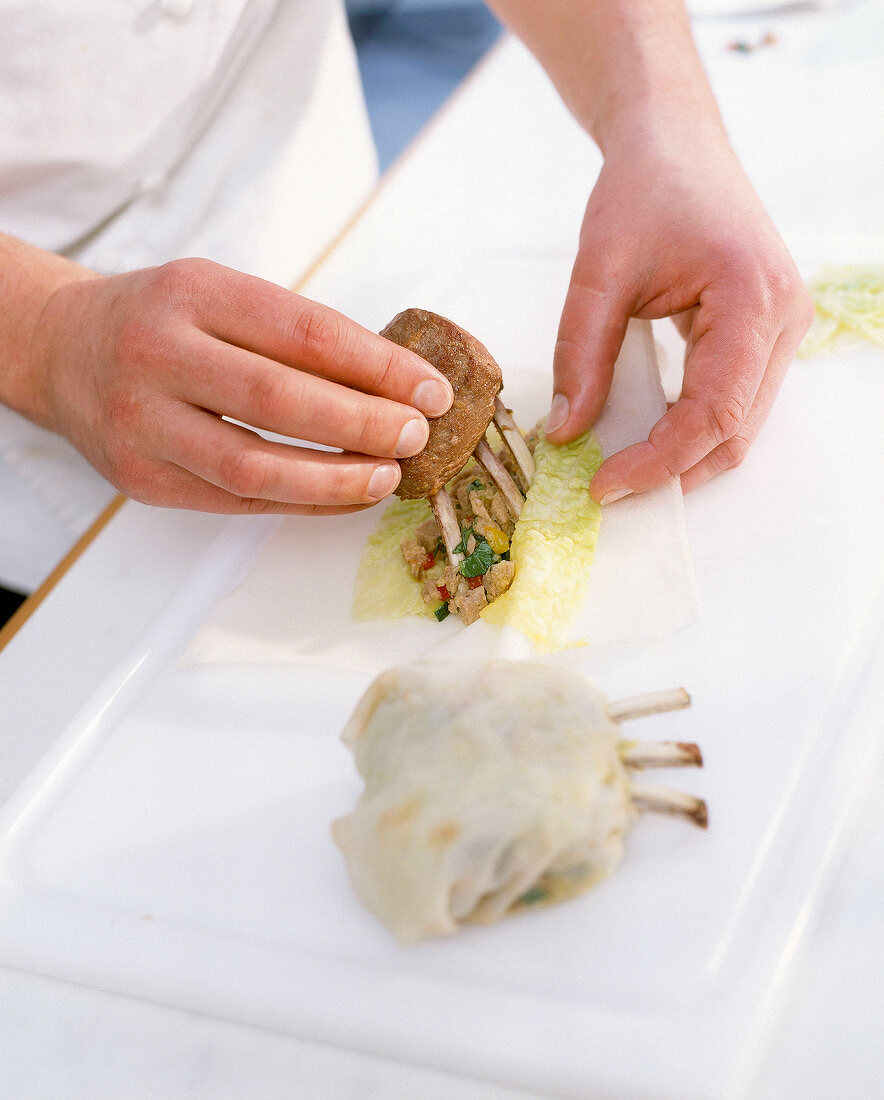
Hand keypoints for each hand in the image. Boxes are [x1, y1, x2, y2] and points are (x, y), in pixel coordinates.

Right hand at [32, 259, 452, 513]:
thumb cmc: (162, 320)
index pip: (305, 333)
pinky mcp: (141, 480)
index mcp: (192, 293)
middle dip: (364, 425)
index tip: (431, 390)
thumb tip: (397, 382)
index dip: (380, 367)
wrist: (63, 350)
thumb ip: (296, 333)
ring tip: (387, 476)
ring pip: (255, 468)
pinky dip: (302, 504)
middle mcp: (158, 355)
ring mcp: (142, 424)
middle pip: (281, 401)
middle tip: (415, 436)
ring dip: (336, 479)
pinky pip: (237, 503)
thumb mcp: (220, 295)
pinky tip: (344, 496)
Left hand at [546, 135, 812, 498]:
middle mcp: (784, 320)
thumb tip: (566, 432)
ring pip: (740, 424)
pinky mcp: (766, 334)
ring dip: (683, 455)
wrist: (676, 144)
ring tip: (621, 467)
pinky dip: (690, 427)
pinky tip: (643, 434)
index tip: (604, 486)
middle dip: (672, 470)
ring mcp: (783, 329)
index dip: (659, 461)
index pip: (714, 413)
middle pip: (736, 430)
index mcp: (753, 299)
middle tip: (608, 488)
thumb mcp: (599, 270)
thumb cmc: (643, 191)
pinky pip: (735, 401)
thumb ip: (582, 353)